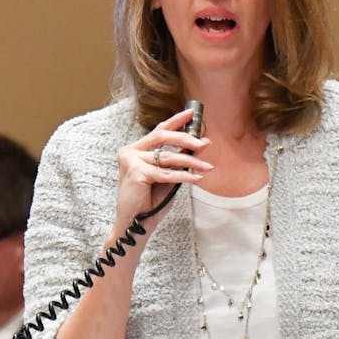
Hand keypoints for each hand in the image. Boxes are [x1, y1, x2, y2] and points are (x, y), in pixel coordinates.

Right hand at [113, 108, 211, 228]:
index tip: (193, 113)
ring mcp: (131, 161)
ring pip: (168, 157)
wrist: (135, 226)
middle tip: (203, 143)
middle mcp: (130, 152)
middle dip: (186, 138)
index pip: (158, 130)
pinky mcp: (135, 173)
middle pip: (162, 136)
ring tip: (208, 167)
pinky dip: (183, 176)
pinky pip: (166, 173)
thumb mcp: (168, 177)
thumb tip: (203, 143)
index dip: (176, 120)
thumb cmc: (150, 203)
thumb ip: (180, 160)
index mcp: (136, 150)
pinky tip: (197, 178)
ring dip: (191, 162)